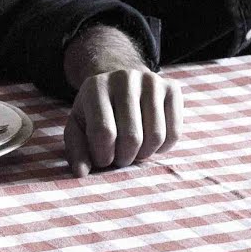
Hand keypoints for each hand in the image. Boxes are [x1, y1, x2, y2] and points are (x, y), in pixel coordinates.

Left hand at [64, 67, 182, 176]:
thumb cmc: (98, 112)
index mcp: (96, 87)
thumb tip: (81, 172)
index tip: (103, 159)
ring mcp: (151, 81)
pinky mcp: (172, 88)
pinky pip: (174, 132)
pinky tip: (151, 143)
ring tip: (135, 151)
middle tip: (120, 157)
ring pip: (155, 136)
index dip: (104, 156)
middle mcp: (125, 79)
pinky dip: (163, 148)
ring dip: (144, 154)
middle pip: (132, 137)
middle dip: (125, 158)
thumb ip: (76, 150)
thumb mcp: (79, 126)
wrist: (122, 84)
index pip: (104, 132)